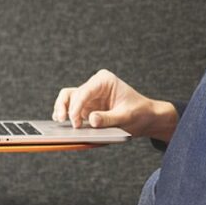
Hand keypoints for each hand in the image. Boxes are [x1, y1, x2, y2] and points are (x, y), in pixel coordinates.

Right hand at [52, 69, 177, 141]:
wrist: (146, 117)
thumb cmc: (139, 113)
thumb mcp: (126, 116)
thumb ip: (109, 118)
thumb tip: (91, 120)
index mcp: (105, 80)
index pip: (85, 91)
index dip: (76, 106)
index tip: (74, 121)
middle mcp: (95, 85)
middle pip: (72, 94)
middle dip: (67, 109)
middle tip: (64, 122)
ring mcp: (89, 97)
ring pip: (68, 99)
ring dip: (62, 110)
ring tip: (59, 122)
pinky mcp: (87, 107)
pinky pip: (71, 109)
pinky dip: (67, 116)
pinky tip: (63, 124)